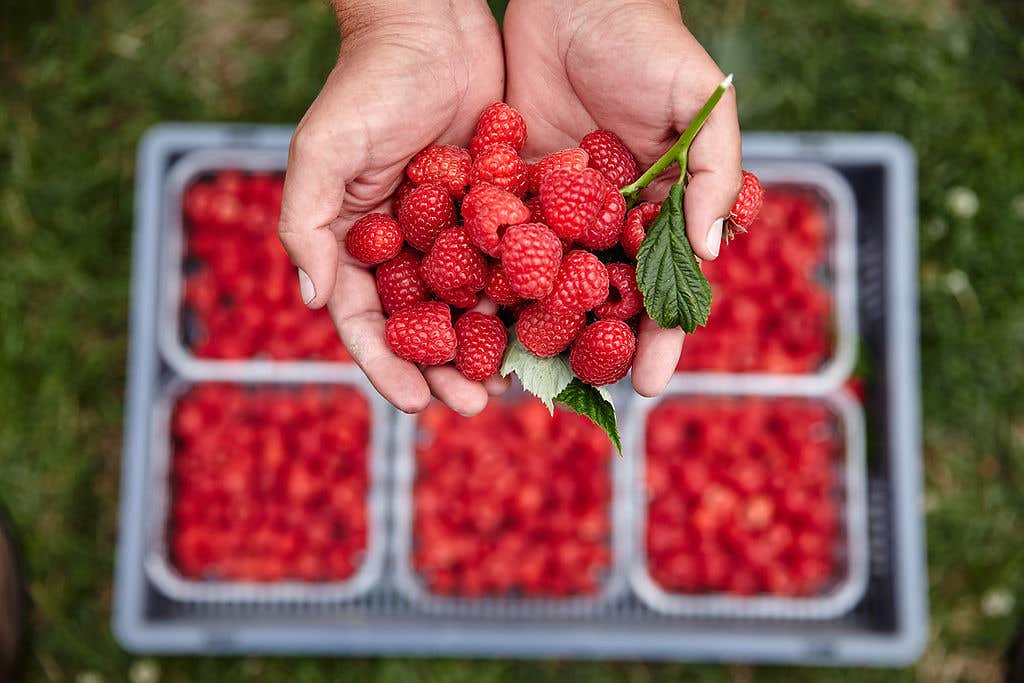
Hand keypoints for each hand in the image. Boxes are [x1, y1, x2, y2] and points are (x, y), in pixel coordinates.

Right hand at [279, 0, 505, 414]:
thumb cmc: (366, 86)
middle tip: (479, 405)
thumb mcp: (321, 152)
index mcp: (357, 245)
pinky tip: (555, 323)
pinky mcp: (500, 209)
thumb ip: (305, 225)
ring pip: (475, 304)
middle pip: (426, 326)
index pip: (367, 321)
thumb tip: (312, 299)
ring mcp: (455, 232)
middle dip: (449, 370)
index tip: (417, 404)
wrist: (431, 27)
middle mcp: (406, 248)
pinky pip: (517, 261)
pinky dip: (531, 294)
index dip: (389, 366)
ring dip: (495, 345)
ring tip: (520, 381)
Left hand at [504, 0, 742, 396]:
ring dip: (531, 331)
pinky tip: (473, 320)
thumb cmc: (653, 46)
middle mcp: (603, 222)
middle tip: (573, 403)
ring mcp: (553, 210)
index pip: (660, 289)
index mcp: (656, 213)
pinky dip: (488, 280)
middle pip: (597, 303)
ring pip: (542, 285)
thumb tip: (715, 254)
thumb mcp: (702, 109)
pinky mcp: (506, 188)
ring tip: (514, 381)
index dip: (657, 338)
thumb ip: (713, 178)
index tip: (647, 386)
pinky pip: (497, 242)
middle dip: (588, 352)